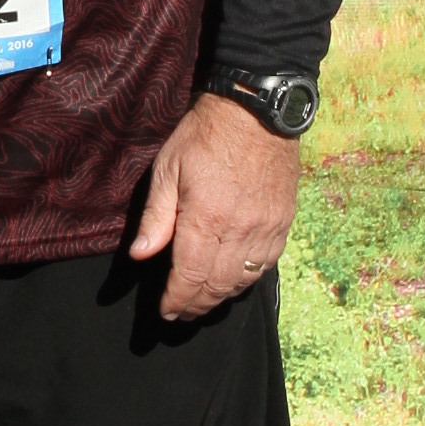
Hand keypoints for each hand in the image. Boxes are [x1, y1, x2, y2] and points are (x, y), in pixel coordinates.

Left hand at [130, 90, 301, 322]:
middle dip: (197, 306)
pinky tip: (235, 279)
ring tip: (205, 302)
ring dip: (223, 297)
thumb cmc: (204, 136)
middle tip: (182, 314)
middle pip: (218, 286)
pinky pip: (267, 263)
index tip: (167, 313)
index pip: (190, 277)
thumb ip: (156, 218)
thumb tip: (140, 256)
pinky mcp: (283, 221)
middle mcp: (240, 231)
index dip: (177, 300)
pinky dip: (248, 278)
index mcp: (206, 220)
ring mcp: (266, 228)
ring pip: (244, 279)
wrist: (256, 111)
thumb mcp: (168, 170)